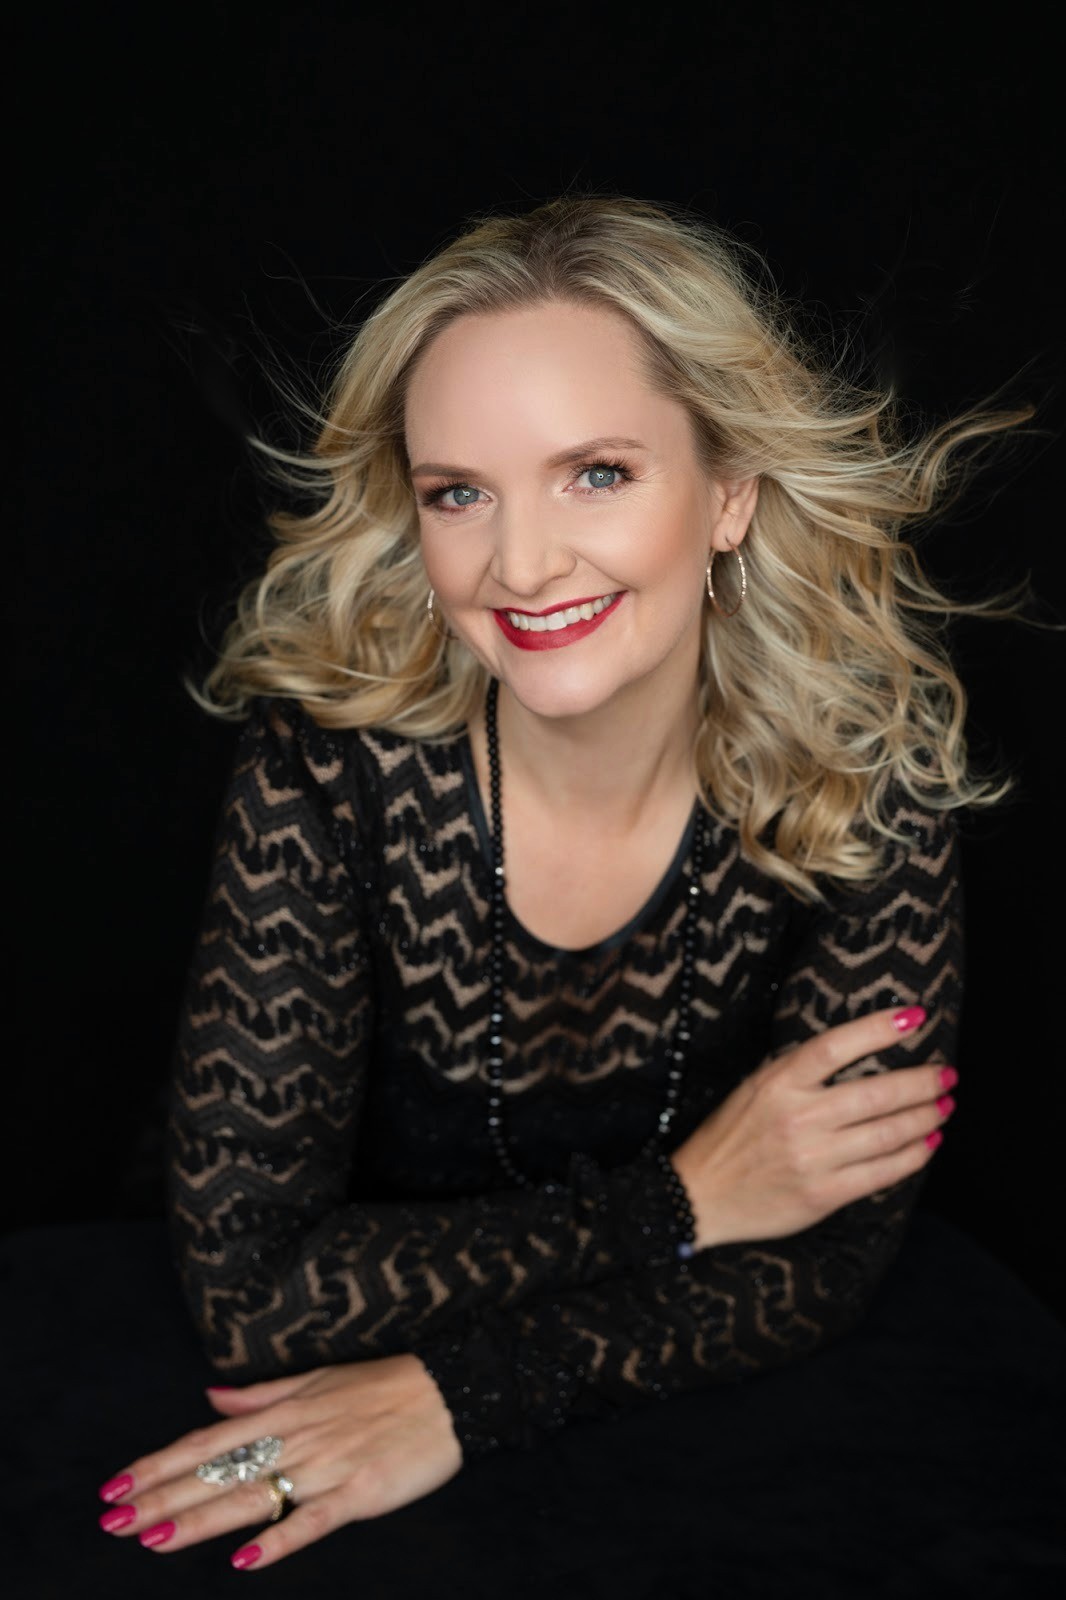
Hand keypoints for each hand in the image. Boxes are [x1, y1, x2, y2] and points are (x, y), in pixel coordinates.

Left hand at [97, 1353, 462, 1570]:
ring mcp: (326, 1466)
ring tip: (154, 1538)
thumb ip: (261, 1394)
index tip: (116, 1485)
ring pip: (253, 1495)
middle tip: (114, 1521)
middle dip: (162, 1497)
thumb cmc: (385, 1385)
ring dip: (201, 1518)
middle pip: (218, 1471)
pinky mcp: (358, 1493)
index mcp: (284, 1411)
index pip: (207, 1440)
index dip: (159, 1463)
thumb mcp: (318, 1379)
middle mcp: (296, 1438)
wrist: (452, 1390)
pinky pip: (311, 1521)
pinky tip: (243, 1560)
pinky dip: (277, 1540)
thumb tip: (212, 1394)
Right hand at [671, 1005, 954, 1248]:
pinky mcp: (823, 1194)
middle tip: (948, 1074)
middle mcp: (798, 1116)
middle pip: (877, 1092)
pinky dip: (914, 1155)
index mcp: (777, 1082)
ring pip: (888, 1133)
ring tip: (945, 1106)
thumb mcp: (754, 1088)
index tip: (916, 1018)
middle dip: (923, 1082)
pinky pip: (882, 1172)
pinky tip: (928, 1142)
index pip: (837, 1045)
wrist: (699, 1196)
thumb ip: (799, 1073)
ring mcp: (812, 1158)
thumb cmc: (730, 1137)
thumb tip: (860, 1052)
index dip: (880, 1028)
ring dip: (926, 1117)